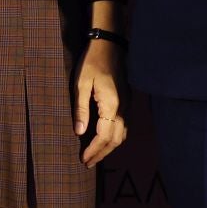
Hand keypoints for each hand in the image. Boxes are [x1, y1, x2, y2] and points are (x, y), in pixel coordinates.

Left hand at [74, 40, 126, 167]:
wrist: (109, 45)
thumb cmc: (92, 62)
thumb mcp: (81, 84)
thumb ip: (81, 109)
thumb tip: (79, 132)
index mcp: (111, 105)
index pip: (104, 136)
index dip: (94, 150)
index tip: (83, 159)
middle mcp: (123, 108)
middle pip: (116, 139)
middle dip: (102, 153)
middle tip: (88, 163)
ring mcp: (127, 104)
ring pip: (123, 133)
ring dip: (110, 147)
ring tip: (96, 155)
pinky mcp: (127, 100)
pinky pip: (124, 125)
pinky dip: (115, 137)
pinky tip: (105, 139)